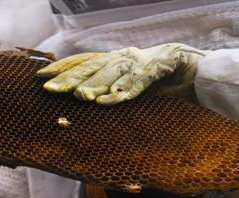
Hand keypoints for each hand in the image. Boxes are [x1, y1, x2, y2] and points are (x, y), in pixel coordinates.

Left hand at [38, 43, 205, 104]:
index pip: (84, 61)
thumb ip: (111, 89)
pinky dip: (124, 90)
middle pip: (92, 66)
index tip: (41, 78)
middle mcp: (125, 57)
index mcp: (117, 59)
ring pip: (113, 72)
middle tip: (50, 90)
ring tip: (79, 97)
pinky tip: (109, 100)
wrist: (198, 71)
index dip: (63, 68)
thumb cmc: (163, 83)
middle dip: (70, 78)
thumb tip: (84, 100)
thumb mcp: (132, 86)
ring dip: (95, 85)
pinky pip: (139, 81)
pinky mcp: (160, 68)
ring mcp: (142, 61)